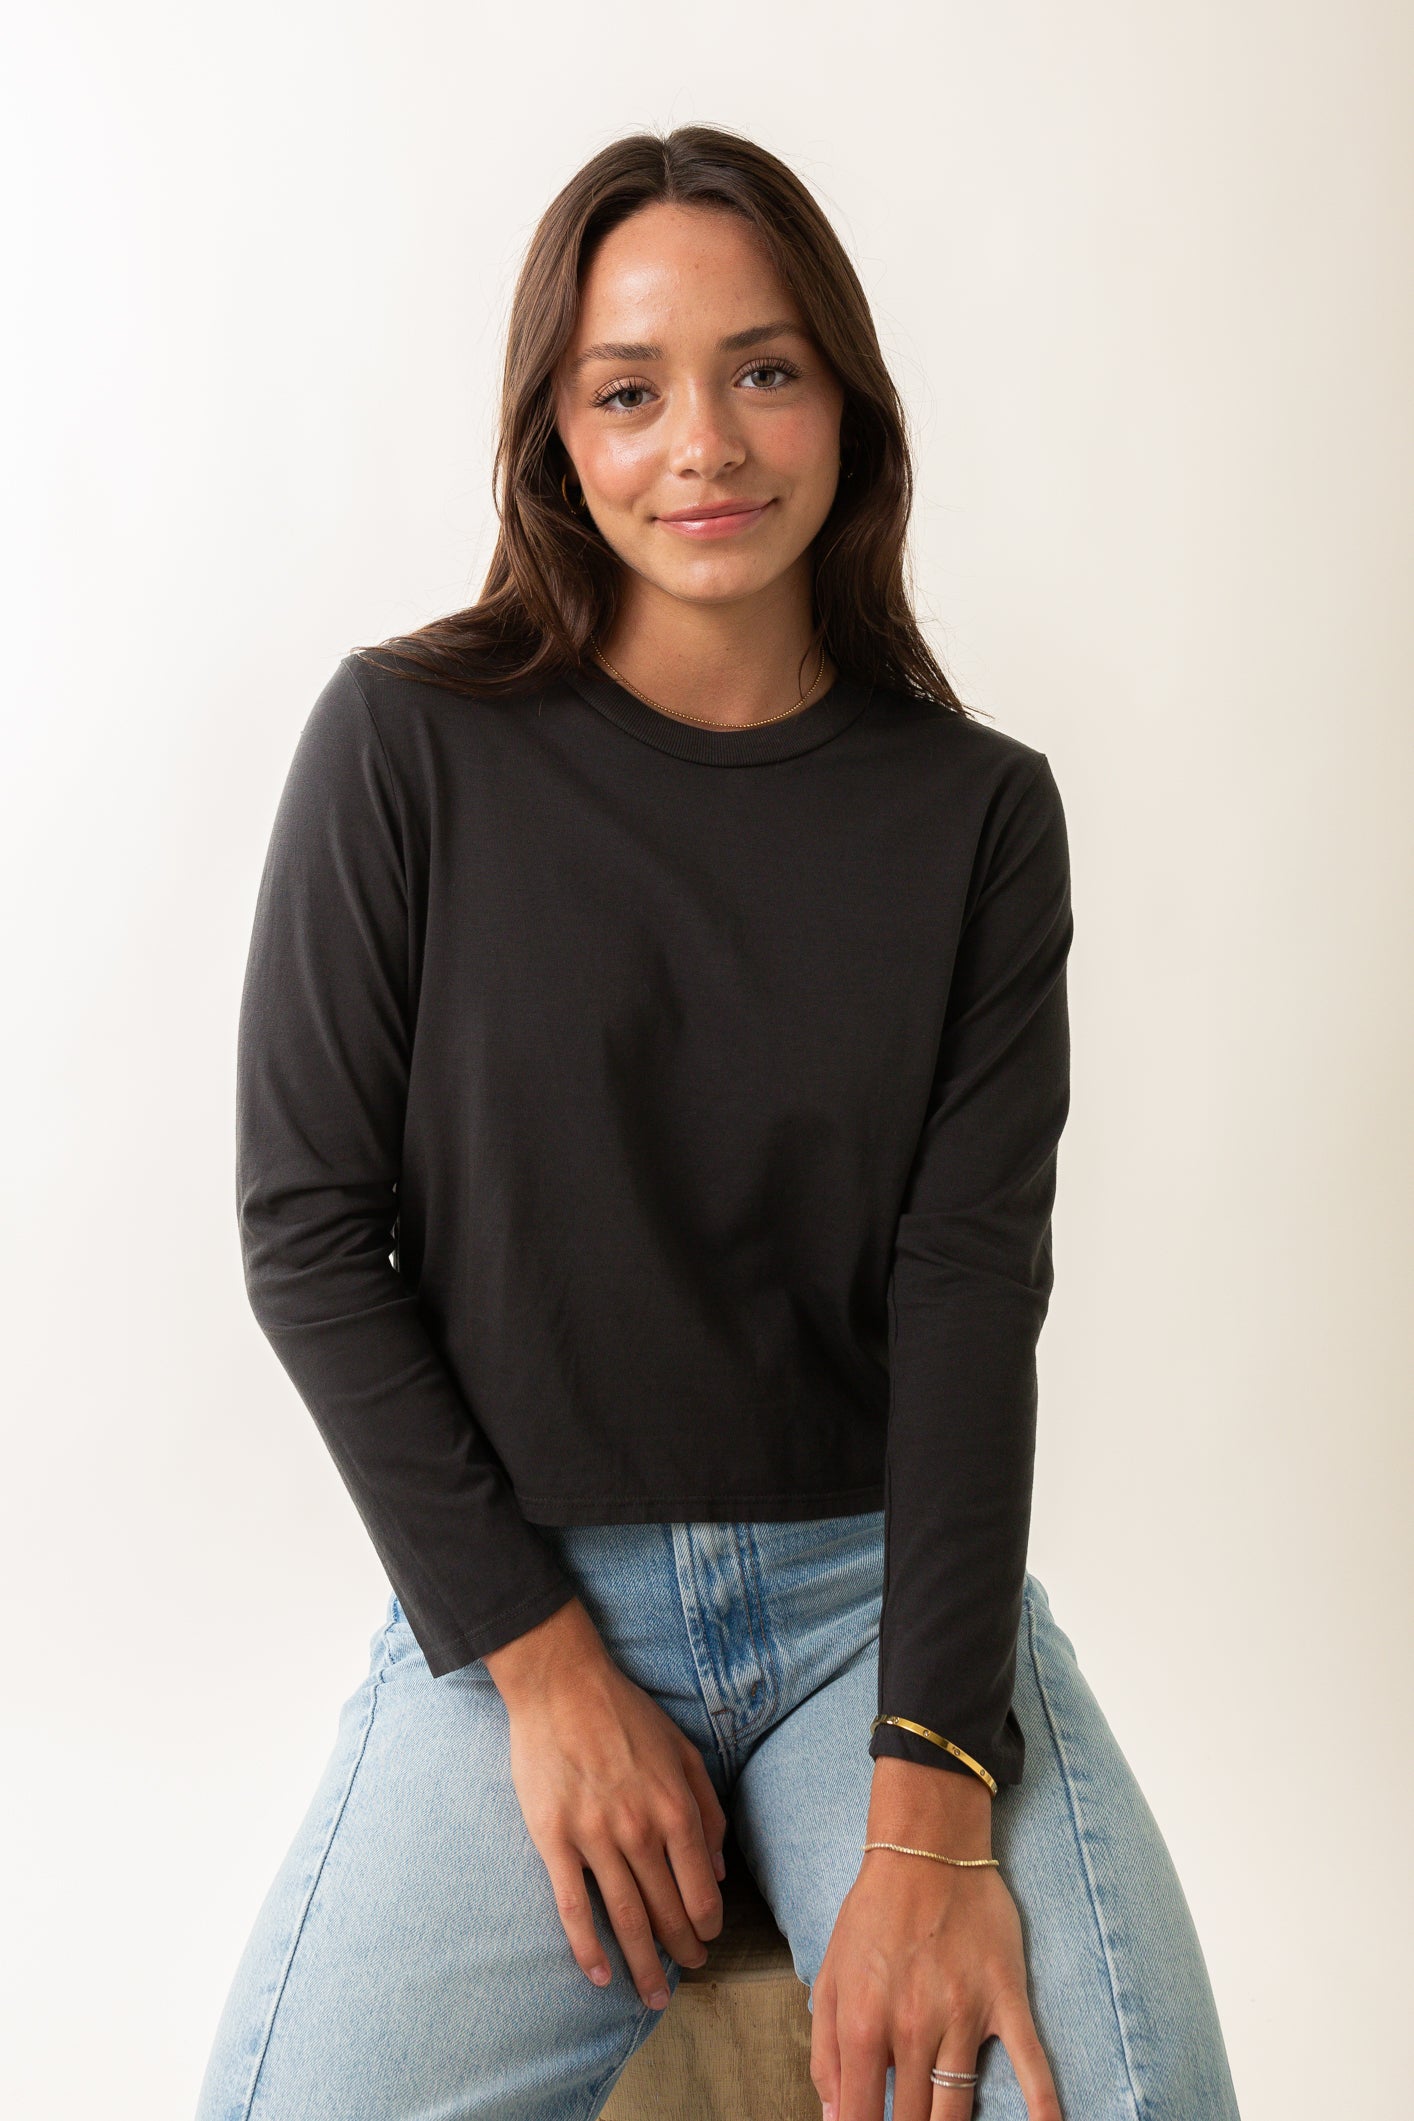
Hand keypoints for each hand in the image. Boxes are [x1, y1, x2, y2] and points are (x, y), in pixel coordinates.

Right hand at [483, 1596, 727, 2011]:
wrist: (561, 1685)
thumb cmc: (626, 1715)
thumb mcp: (683, 1751)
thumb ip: (707, 1810)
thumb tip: (718, 1871)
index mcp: (676, 1809)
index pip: (700, 1890)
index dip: (707, 1925)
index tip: (707, 1941)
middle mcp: (641, 1831)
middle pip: (666, 1912)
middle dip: (681, 1952)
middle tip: (687, 1975)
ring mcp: (595, 1838)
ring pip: (625, 1918)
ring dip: (642, 1965)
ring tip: (653, 1996)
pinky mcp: (554, 1839)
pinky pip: (573, 1905)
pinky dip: (587, 1947)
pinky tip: (599, 1974)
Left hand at [811, 1759, 1061, 2120]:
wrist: (925, 1850)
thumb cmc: (872, 1914)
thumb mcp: (830, 1979)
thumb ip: (826, 2052)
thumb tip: (833, 2116)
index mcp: (865, 2024)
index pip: (860, 2116)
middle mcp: (914, 2027)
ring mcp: (964, 2015)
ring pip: (959, 2108)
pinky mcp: (1004, 2000)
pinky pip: (1031, 2063)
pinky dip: (1043, 2104)